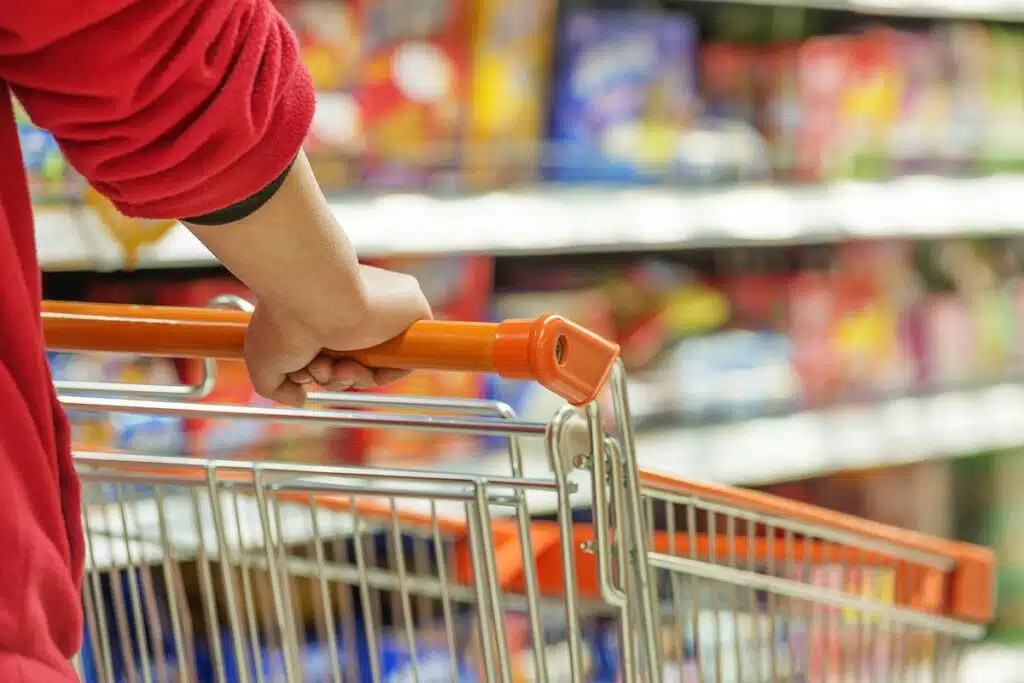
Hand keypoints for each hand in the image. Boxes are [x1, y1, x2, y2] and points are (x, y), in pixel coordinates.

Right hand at [244, 265, 432, 404]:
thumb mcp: (264, 360)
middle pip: (354, 365)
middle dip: (332, 377)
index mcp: (327, 312)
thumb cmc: (282, 320)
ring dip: (350, 378)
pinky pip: (406, 360)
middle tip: (315, 368)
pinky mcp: (411, 311)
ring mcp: (384, 313)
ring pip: (376, 366)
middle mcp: (355, 310)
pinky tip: (358, 368)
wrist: (312, 293)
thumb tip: (301, 398)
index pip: (333, 355)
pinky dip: (384, 374)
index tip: (302, 372)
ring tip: (328, 363)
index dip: (319, 372)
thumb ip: (278, 387)